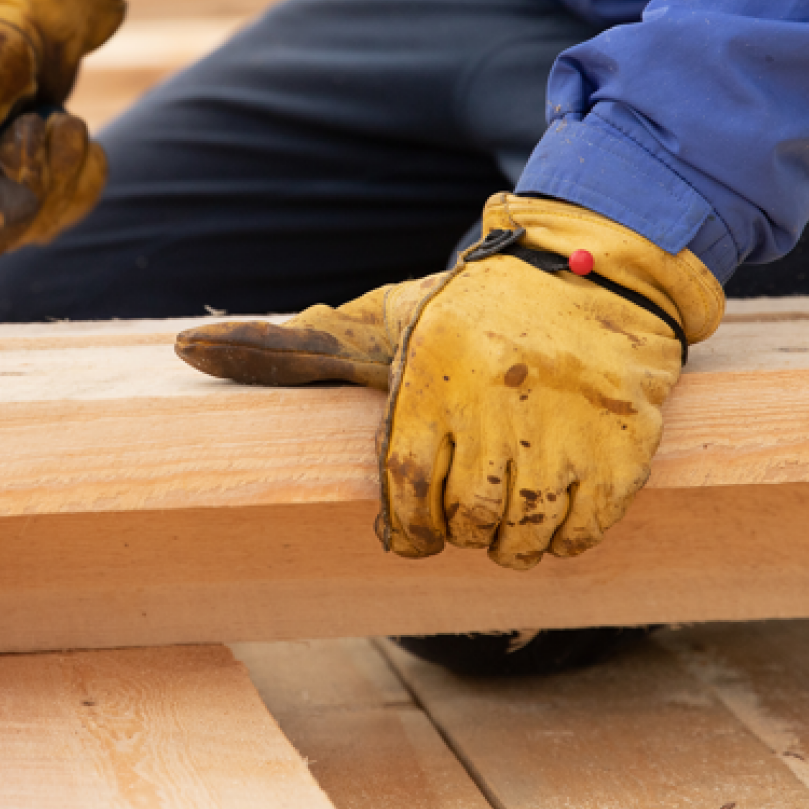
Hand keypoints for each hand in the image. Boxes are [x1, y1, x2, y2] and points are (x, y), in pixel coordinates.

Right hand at [0, 110, 105, 261]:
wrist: (28, 27)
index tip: (15, 190)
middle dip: (26, 181)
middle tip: (36, 124)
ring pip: (35, 224)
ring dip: (58, 166)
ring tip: (56, 117)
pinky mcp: (34, 207)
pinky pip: (71, 207)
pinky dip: (81, 168)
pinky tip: (65, 132)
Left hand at [175, 194, 722, 568]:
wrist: (594, 263)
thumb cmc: (471, 305)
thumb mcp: (381, 321)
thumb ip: (289, 349)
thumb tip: (185, 350)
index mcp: (433, 375)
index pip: (408, 486)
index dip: (405, 528)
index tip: (408, 533)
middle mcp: (500, 403)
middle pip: (467, 518)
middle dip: (459, 532)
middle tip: (463, 517)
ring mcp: (567, 426)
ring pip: (527, 534)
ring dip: (510, 545)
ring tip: (507, 522)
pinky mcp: (624, 442)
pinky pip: (588, 528)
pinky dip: (565, 539)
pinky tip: (553, 517)